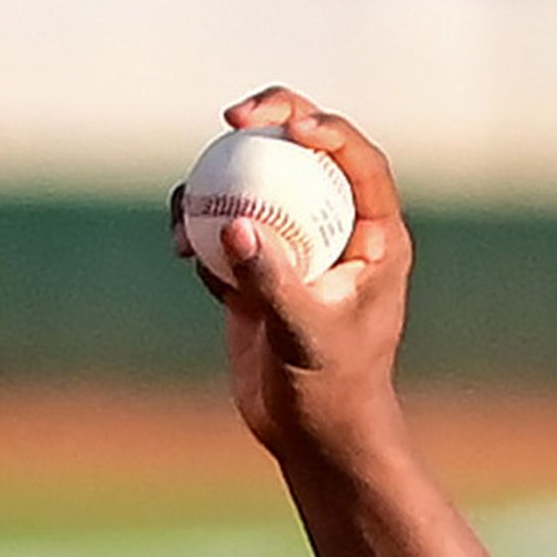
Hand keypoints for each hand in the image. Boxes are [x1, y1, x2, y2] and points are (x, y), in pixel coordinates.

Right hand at [206, 89, 412, 464]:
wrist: (313, 439)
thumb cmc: (332, 393)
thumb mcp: (305, 337)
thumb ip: (272, 280)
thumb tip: (233, 222)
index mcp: (375, 238)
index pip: (358, 161)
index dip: (327, 128)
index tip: (290, 127)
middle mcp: (337, 231)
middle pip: (305, 152)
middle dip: (270, 120)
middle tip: (233, 117)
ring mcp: (296, 247)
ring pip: (257, 183)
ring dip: (218, 178)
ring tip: (187, 203)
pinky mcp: (259, 269)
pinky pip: (224, 227)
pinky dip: (198, 227)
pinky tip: (182, 250)